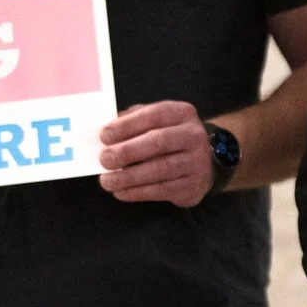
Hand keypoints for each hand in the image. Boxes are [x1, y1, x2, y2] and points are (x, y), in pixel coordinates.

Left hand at [98, 102, 213, 206]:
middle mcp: (194, 136)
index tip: (104, 136)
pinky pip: (163, 190)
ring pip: (161, 169)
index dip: (127, 126)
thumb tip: (105, 134)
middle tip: (105, 160)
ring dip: (130, 177)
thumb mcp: (155, 122)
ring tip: (108, 181)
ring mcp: (197, 162)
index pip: (154, 116)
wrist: (203, 163)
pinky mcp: (194, 185)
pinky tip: (122, 192)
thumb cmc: (169, 139)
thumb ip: (132, 121)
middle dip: (128, 151)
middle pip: (159, 142)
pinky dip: (139, 192)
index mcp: (182, 113)